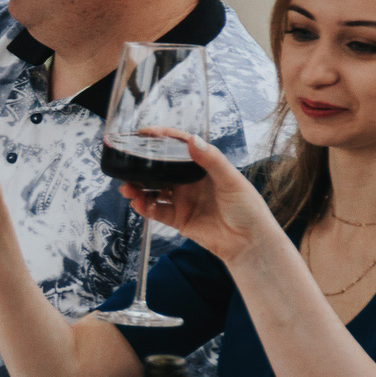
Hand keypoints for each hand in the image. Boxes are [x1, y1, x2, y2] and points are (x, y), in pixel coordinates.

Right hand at [115, 132, 278, 264]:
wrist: (249, 242)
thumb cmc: (248, 208)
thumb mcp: (232, 180)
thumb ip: (212, 160)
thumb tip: (192, 139)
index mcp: (204, 168)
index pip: (180, 148)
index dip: (163, 139)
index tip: (145, 133)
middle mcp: (190, 183)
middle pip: (161, 170)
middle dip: (142, 166)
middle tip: (126, 163)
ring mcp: (183, 201)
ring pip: (154, 190)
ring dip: (138, 188)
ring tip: (127, 188)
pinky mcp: (178, 219)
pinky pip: (156, 211)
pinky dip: (144, 207)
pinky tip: (137, 204)